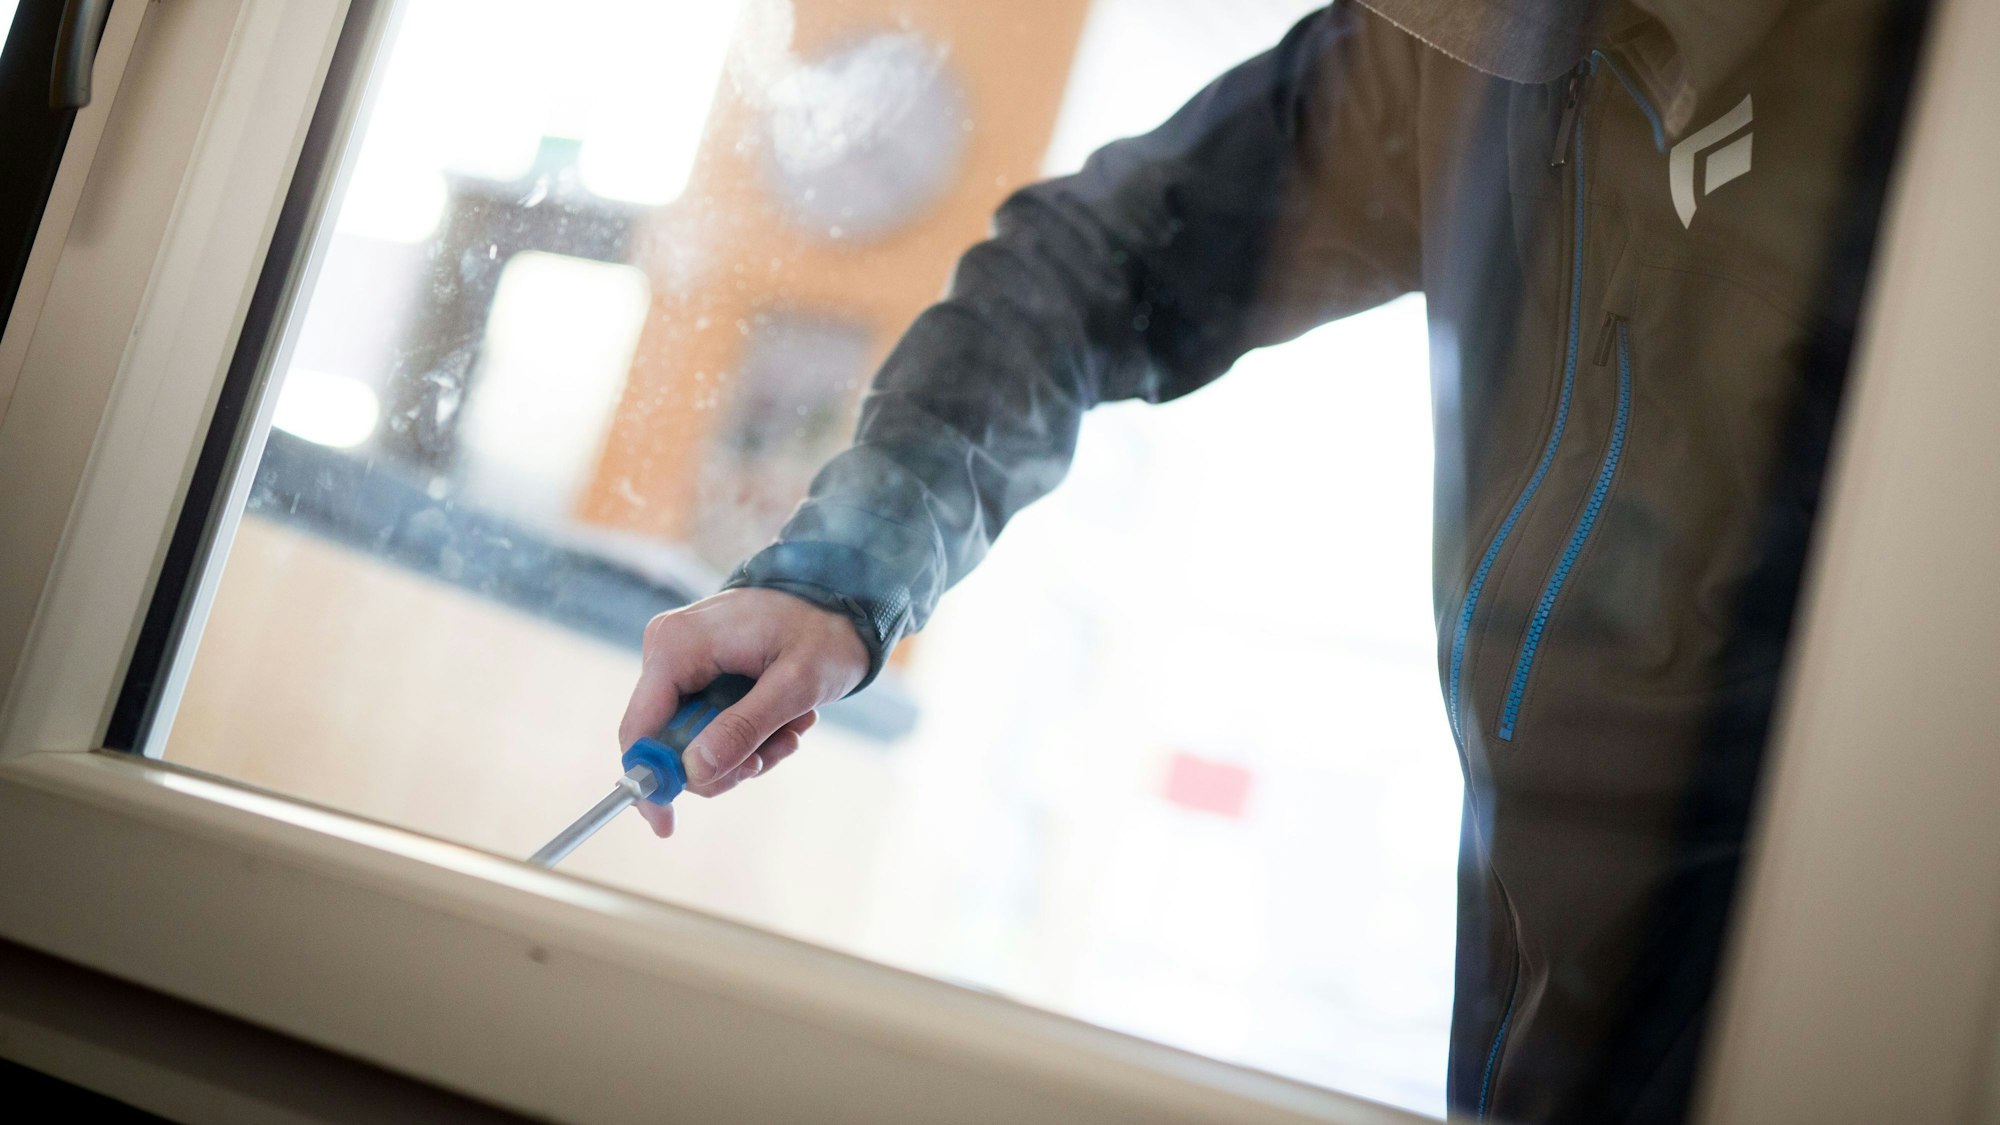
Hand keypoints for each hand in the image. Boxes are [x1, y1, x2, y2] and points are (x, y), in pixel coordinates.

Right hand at [618, 587, 869, 836]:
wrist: (843, 598)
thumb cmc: (824, 631)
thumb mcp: (795, 685)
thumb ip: (744, 727)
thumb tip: (695, 772)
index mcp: (677, 646)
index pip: (639, 730)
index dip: (649, 783)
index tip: (666, 826)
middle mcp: (668, 652)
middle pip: (668, 745)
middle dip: (724, 762)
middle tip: (773, 754)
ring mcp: (682, 663)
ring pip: (695, 742)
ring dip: (748, 749)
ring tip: (793, 727)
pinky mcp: (698, 674)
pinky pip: (710, 726)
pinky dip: (750, 735)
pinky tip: (787, 719)